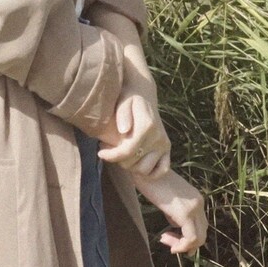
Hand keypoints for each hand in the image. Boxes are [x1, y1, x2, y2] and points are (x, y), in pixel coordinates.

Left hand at [95, 57, 170, 177]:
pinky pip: (161, 170)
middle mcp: (158, 137)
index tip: (100, 152)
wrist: (143, 93)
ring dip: (131, 166)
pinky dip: (150, 172)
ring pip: (145, 170)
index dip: (111, 156)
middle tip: (109, 149)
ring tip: (121, 154)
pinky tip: (136, 163)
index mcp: (147, 126)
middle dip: (118, 159)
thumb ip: (123, 114)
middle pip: (133, 163)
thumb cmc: (128, 97)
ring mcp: (164, 144)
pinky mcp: (167, 148)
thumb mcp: (123, 100)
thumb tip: (124, 130)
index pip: (127, 151)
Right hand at [128, 168, 207, 255]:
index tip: (168, 236)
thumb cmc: (151, 181)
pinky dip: (182, 246)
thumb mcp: (168, 199)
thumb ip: (175, 213)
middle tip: (167, 240)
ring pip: (199, 238)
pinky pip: (191, 238)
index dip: (187, 238)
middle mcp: (199, 202)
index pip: (201, 225)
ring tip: (165, 239)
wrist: (145, 168)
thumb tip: (176, 227)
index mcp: (196, 198)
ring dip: (182, 246)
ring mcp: (194, 207)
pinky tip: (169, 243)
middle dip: (186, 244)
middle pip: (203, 233)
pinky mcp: (185, 213)